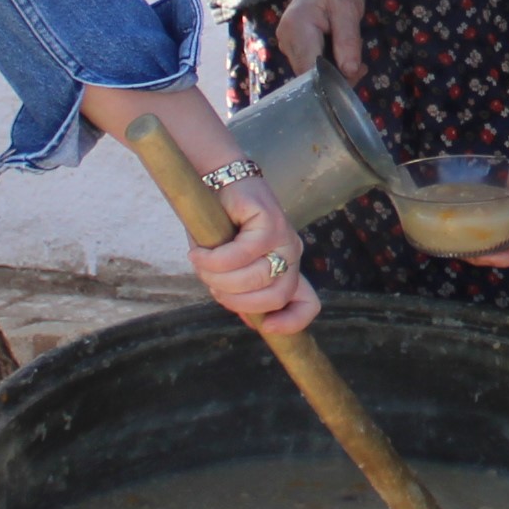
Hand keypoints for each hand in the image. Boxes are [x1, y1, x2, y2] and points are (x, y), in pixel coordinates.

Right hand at [189, 175, 321, 336]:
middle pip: (275, 296)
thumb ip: (241, 290)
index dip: (292, 322)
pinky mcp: (270, 219)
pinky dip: (215, 259)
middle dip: (237, 301)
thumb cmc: (219, 227)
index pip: (308, 303)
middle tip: (211, 287)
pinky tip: (199, 254)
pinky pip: (244, 253)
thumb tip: (252, 321)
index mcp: (286, 269)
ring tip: (201, 266)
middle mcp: (291, 254)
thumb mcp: (230, 266)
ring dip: (220, 279)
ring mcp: (284, 237)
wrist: (215, 181)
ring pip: (257, 276)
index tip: (266, 328)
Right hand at [274, 0, 365, 80]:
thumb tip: (349, 72)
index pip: (309, 71)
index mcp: (297, 29)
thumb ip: (348, 41)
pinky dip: (327, 64)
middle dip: (336, 76)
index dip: (332, 80)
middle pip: (308, 74)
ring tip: (354, 58)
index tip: (356, 73)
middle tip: (361, 66)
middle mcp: (286, 39)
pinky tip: (343, 55)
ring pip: (309, 71)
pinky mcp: (292, 44)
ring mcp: (287, 42)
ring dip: (333, 71)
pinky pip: (309, 62)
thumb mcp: (349, 9)